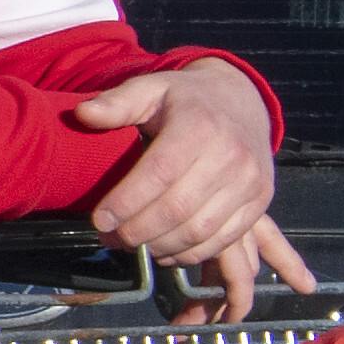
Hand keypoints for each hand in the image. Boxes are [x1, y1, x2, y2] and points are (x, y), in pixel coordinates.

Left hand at [65, 58, 311, 300]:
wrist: (241, 102)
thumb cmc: (186, 100)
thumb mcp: (151, 89)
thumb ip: (117, 103)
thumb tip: (82, 114)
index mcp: (199, 125)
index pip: (158, 173)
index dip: (126, 202)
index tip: (99, 220)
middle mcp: (231, 154)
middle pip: (177, 209)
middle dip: (137, 231)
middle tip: (110, 238)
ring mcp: (250, 181)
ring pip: (199, 231)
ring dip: (159, 246)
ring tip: (132, 244)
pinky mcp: (260, 201)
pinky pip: (222, 240)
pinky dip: (189, 254)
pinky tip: (163, 250)